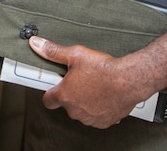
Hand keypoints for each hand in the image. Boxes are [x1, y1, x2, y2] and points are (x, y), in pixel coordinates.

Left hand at [28, 35, 145, 127]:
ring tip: (93, 86)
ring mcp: (89, 118)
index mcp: (64, 95)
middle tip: (79, 80)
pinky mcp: (103, 122)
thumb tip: (37, 45)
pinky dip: (97, 108)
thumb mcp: (75, 55)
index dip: (50, 92)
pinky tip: (102, 95)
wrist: (128, 80)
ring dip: (84, 102)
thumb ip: (53, 52)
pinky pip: (96, 116)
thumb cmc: (104, 69)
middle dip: (71, 93)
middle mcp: (75, 110)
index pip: (48, 100)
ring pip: (81, 111)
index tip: (55, 86)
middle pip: (66, 104)